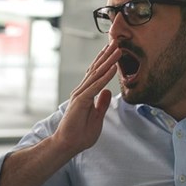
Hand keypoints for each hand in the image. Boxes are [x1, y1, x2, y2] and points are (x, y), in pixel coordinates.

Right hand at [53, 41, 120, 155]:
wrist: (67, 144)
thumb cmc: (79, 134)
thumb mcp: (97, 117)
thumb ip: (101, 104)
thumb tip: (108, 92)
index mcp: (85, 94)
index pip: (97, 74)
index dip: (106, 61)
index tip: (114, 50)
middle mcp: (82, 91)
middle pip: (96, 69)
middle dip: (107, 54)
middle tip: (117, 41)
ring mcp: (80, 95)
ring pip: (97, 74)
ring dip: (108, 61)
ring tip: (118, 49)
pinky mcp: (81, 101)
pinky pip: (96, 86)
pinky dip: (105, 76)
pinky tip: (113, 67)